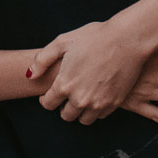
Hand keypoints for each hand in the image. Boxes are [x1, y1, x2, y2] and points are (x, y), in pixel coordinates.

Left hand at [33, 20, 153, 123]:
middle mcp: (81, 99)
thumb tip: (29, 75)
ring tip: (82, 96)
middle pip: (65, 116)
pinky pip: (101, 116)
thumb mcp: (63, 42)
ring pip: (83, 120)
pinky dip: (97, 109)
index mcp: (65, 85)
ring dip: (80, 111)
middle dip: (63, 107)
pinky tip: (97, 94)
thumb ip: (42, 60)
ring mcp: (99, 103)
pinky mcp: (115, 103)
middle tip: (67, 94)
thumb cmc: (94, 37)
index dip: (46, 99)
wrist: (128, 39)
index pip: (48, 104)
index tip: (50, 93)